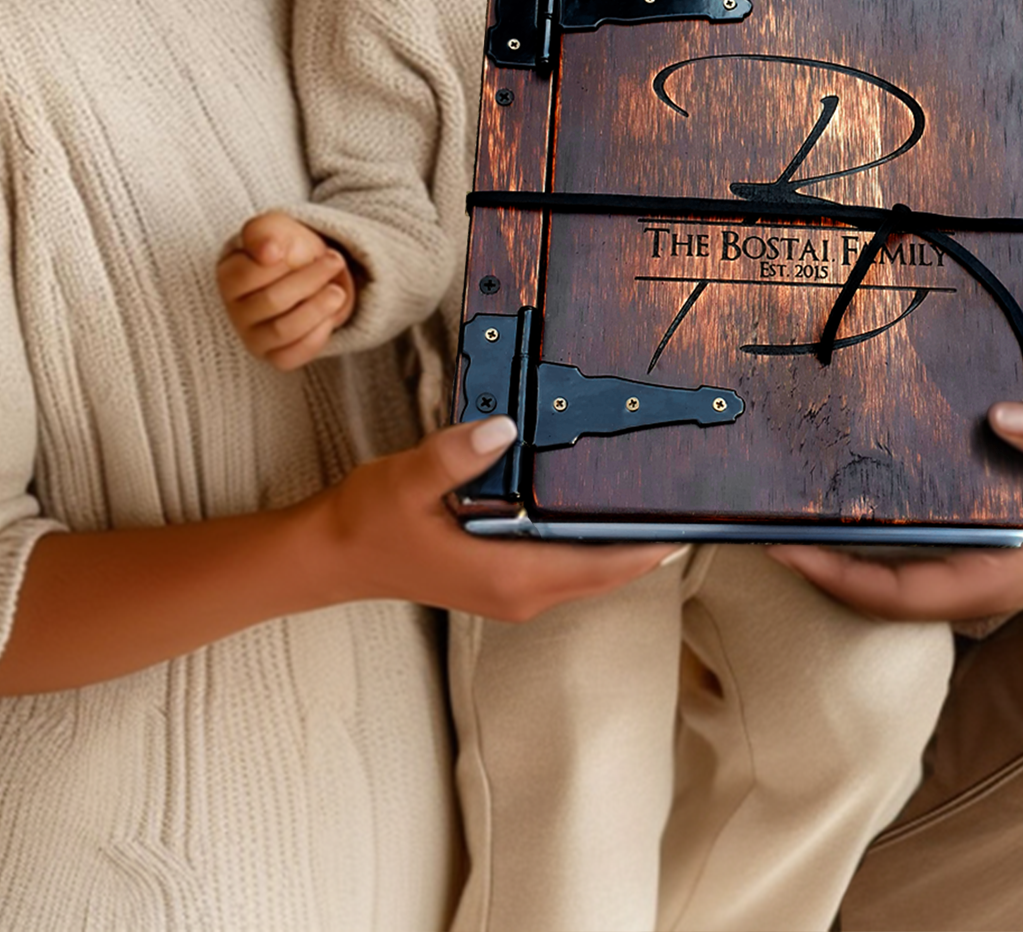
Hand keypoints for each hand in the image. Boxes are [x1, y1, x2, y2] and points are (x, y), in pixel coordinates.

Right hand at [219, 212, 355, 370]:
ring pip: (284, 331)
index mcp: (229, 276)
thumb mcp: (275, 227)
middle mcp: (235, 311)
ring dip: (318, 308)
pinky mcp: (274, 356)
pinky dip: (318, 334)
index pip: (252, 273)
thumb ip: (264, 232)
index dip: (288, 261)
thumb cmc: (286, 247)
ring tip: (337, 291)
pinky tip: (331, 314)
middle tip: (335, 261)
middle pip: (272, 301)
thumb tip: (268, 253)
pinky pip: (294, 355)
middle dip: (311, 280)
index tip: (313, 247)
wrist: (309, 269)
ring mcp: (253, 337)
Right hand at [312, 418, 677, 622]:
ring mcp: (514, 592)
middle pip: (606, 572)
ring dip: (622, 541)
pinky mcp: (506, 581)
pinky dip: (592, 541)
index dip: (648, 547)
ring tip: (657, 495)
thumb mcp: (407, 480)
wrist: (333, 555)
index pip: (599, 566)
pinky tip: (600, 506)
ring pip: (589, 571)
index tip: (689, 520)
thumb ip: (456, 455)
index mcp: (507, 577)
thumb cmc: (369, 522)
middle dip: (647, 541)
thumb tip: (503, 429)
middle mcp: (520, 593)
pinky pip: (567, 565)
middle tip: (686, 494)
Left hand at [769, 401, 1022, 622]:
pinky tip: (836, 519)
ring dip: (835, 564)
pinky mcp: (965, 565)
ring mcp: (966, 581)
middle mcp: (971, 590)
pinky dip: (862, 553)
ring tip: (784, 525)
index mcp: (995, 579)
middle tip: (764, 532)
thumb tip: (1001, 414)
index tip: (793, 548)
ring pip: (886, 589)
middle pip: (878, 599)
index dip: (844, 576)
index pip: (903, 592)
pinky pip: (902, 569)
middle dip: (821, 573)